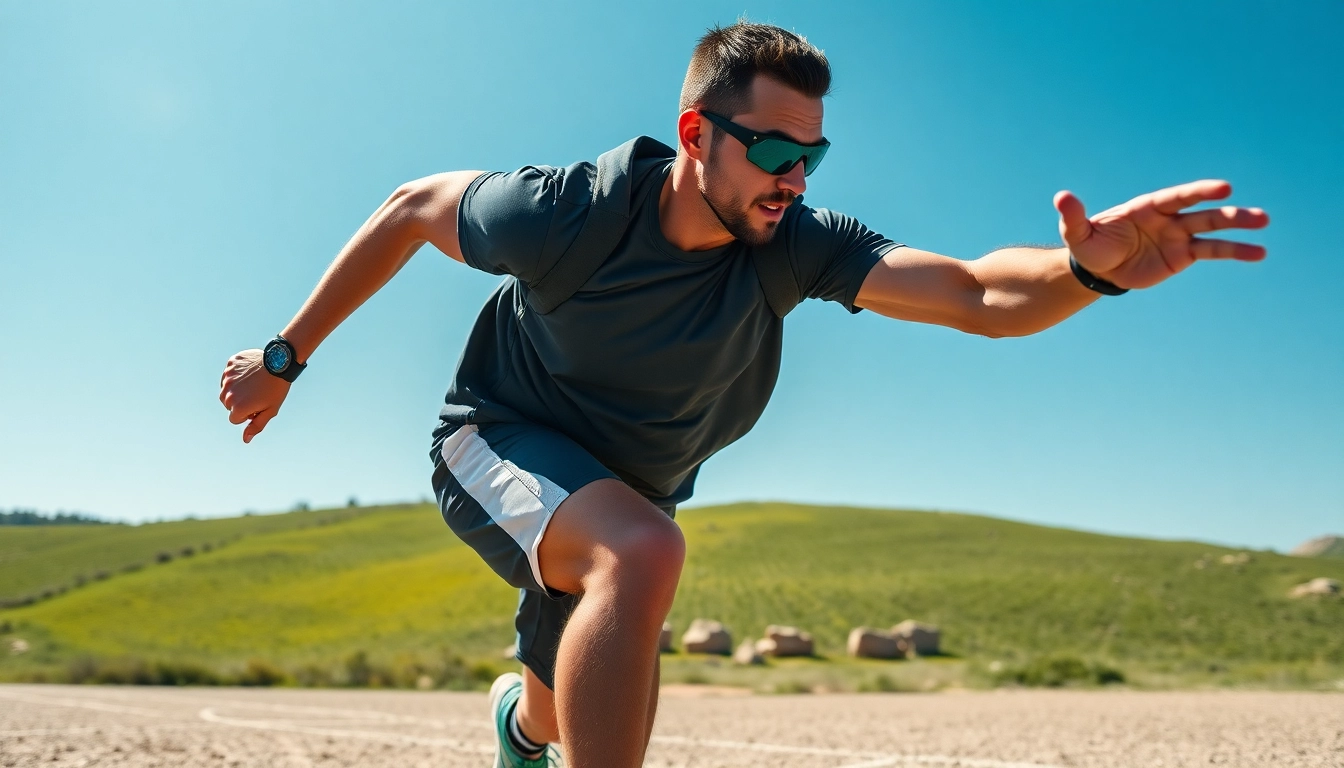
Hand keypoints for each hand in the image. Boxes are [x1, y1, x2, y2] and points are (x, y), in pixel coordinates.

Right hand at [219, 349, 290, 442]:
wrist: (281, 362)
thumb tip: (245, 440)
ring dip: (236, 389)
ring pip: (226, 389)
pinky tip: (250, 372)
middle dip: (240, 402)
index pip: (235, 419)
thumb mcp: (270, 410)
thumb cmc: (277, 389)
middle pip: (228, 405)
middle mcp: (228, 394)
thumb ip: (256, 426)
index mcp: (238, 408)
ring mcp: (228, 378)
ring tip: (253, 383)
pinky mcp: (230, 364)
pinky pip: (229, 374)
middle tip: (257, 394)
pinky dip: (237, 374)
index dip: (248, 414)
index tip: (258, 405)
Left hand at [1054, 180, 1268, 289]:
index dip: (1199, 192)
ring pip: (1213, 230)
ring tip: (1265, 225)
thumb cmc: (1089, 246)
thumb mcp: (1077, 233)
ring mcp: (1179, 236)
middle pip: (1202, 212)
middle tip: (1257, 214)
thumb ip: (1074, 216)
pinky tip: (1258, 253)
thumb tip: (1061, 196)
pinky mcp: (1183, 256)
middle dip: (1228, 213)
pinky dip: (1234, 252)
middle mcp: (1169, 218)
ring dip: (1239, 229)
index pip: (1177, 197)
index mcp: (1147, 207)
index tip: (1224, 188)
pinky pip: (1212, 252)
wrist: (1098, 270)